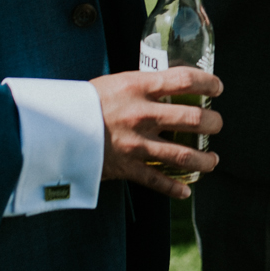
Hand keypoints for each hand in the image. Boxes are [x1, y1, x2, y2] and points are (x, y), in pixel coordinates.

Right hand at [90, 67, 223, 199]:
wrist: (51, 128)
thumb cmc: (82, 102)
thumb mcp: (114, 83)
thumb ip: (141, 87)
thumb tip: (167, 86)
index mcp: (138, 87)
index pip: (184, 79)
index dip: (207, 82)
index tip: (217, 87)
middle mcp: (141, 115)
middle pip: (193, 118)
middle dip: (213, 122)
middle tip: (217, 124)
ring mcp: (135, 143)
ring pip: (184, 155)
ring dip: (205, 160)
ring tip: (213, 161)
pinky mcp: (126, 167)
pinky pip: (157, 181)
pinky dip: (174, 188)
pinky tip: (185, 191)